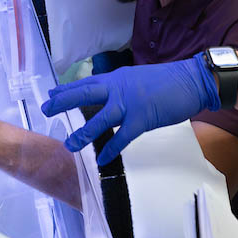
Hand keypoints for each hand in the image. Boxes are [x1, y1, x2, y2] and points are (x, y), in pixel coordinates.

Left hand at [40, 54, 219, 165]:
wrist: (191, 80)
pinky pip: (122, 137)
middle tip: (46, 109)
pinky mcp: (142, 119)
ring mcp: (129, 104)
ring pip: (99, 119)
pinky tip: (103, 159)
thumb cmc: (167, 80)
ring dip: (83, 133)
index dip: (68, 89)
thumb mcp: (138, 78)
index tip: (51, 93)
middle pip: (84, 94)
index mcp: (117, 78)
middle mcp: (119, 88)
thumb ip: (122, 87)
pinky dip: (112, 149)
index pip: (87, 82)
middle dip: (63, 102)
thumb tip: (110, 96)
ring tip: (69, 145)